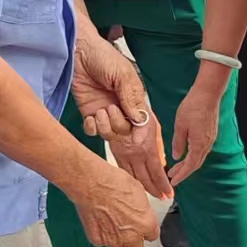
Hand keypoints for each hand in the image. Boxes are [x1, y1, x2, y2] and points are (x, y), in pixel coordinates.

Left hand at [70, 33, 172, 198]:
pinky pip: (95, 134)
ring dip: (109, 130)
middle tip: (158, 195)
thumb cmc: (105, 58)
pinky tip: (92, 113)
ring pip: (114, 144)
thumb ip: (132, 100)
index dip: (158, 167)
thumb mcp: (124, 76)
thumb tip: (139, 121)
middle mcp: (127, 119)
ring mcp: (110, 120)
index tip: (166, 185)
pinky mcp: (93, 118)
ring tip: (105, 108)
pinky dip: (93, 126)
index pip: (151, 143)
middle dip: (146, 176)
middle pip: (137, 155)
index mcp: (140, 110)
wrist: (80, 52)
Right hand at [72, 162, 159, 246]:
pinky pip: (101, 243)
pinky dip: (101, 236)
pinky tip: (99, 224)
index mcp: (146, 224)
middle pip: (136, 246)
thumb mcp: (139, 191)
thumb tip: (141, 211)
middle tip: (126, 227)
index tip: (142, 227)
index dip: (146, 230)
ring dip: (116, 240)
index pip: (152, 236)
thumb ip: (143, 210)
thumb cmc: (114, 183)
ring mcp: (114, 240)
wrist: (93, 184)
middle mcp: (131, 236)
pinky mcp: (98, 240)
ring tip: (112, 226)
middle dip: (132, 238)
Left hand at [168, 84, 220, 186]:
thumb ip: (178, 143)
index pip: (190, 166)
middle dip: (184, 171)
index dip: (181, 175)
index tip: (174, 182)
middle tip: (173, 176)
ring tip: (177, 166)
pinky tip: (187, 153)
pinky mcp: (211, 132)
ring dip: (188, 163)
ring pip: (199, 157)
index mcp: (198, 144)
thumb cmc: (193, 107)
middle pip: (195, 164)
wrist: (208, 94)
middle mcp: (206, 144)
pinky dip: (193, 155)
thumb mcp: (180, 126)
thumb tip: (177, 156)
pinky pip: (202, 149)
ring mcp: (210, 138)